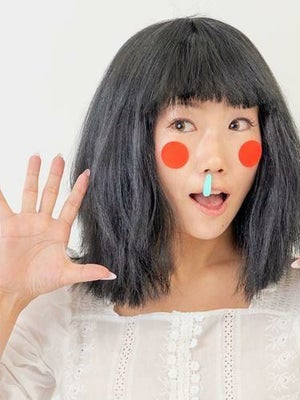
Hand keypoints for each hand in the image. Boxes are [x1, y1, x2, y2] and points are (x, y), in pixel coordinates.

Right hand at [0, 154, 114, 305]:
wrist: (15, 290)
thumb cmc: (40, 282)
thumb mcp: (67, 275)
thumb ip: (89, 271)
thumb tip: (112, 274)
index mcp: (59, 231)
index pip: (72, 205)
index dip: (79, 190)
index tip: (87, 174)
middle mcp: (44, 223)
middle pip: (51, 193)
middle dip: (55, 176)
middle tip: (60, 157)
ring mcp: (26, 222)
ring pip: (31, 193)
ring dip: (33, 175)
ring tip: (36, 156)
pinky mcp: (9, 226)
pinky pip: (4, 205)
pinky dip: (0, 193)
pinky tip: (0, 182)